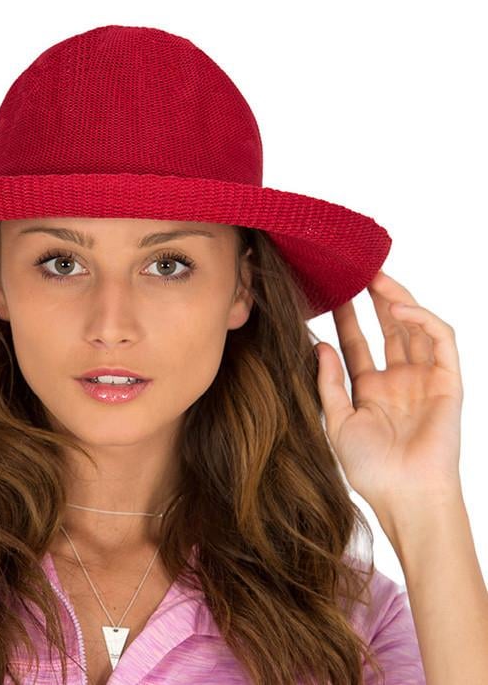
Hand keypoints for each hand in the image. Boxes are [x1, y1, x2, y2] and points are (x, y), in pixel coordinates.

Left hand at [314, 270, 463, 520]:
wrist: (404, 495)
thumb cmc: (369, 467)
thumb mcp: (336, 421)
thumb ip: (329, 383)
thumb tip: (319, 345)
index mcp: (370, 389)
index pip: (356, 343)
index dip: (345, 318)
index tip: (330, 294)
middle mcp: (398, 380)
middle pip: (386, 329)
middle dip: (373, 300)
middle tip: (356, 273)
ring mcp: (423, 379)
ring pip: (414, 328)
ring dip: (396, 300)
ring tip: (375, 277)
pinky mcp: (447, 382)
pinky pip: (440, 342)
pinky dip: (423, 320)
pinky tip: (397, 309)